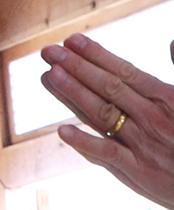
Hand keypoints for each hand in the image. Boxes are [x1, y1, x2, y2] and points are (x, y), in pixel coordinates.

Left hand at [40, 35, 173, 209]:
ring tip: (49, 75)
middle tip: (49, 51)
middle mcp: (152, 117)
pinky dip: (85, 142)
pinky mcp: (138, 170)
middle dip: (76, 67)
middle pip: (108, 87)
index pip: (125, 71)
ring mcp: (143, 143)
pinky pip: (107, 153)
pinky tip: (62, 131)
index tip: (71, 40)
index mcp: (167, 98)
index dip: (96, 55)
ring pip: (103, 114)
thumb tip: (172, 42)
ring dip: (74, 93)